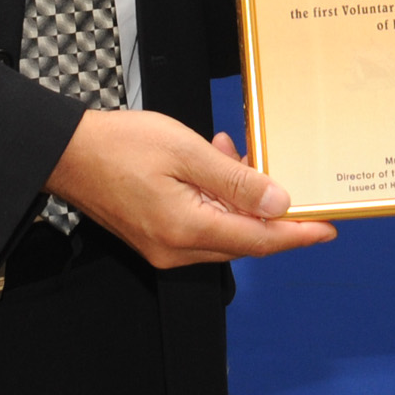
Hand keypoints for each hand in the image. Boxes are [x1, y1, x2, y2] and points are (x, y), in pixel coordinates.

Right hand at [48, 113, 336, 267]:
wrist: (67, 153)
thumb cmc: (118, 146)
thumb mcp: (186, 152)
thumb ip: (234, 180)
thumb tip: (278, 203)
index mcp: (187, 229)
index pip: (258, 240)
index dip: (297, 234)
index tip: (327, 228)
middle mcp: (176, 249)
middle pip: (244, 240)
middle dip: (269, 210)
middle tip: (284, 175)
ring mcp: (163, 247)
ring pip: (224, 232)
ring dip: (240, 199)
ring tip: (234, 155)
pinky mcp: (155, 237)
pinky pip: (202, 226)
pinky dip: (217, 200)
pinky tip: (214, 166)